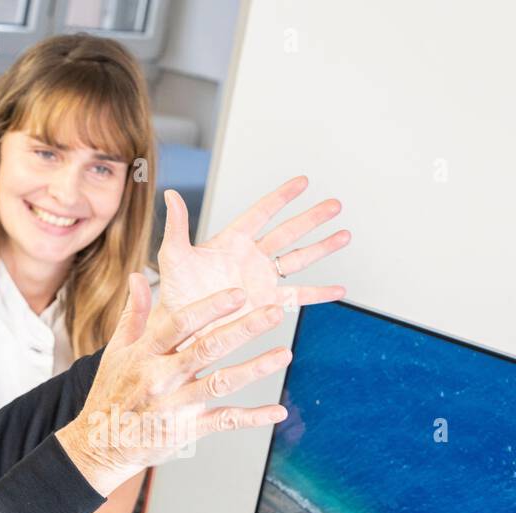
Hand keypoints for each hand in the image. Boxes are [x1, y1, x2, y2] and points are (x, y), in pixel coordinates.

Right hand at [56, 276, 294, 495]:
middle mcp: (161, 377)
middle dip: (243, 329)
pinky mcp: (186, 430)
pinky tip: (278, 411)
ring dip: (255, 369)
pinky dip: (253, 417)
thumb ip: (134, 314)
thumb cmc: (110, 392)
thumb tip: (137, 277)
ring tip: (284, 354)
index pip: (180, 323)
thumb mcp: (116, 351)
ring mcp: (175, 405)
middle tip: (274, 313)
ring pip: (221, 382)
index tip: (238, 294)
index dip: (211, 307)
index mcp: (145, 353)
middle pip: (207, 348)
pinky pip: (224, 421)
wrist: (100, 443)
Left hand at [156, 177, 348, 335]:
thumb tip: (170, 194)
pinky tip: (338, 290)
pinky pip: (298, 297)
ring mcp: (262, 280)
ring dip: (322, 248)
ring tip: (345, 236)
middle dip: (312, 219)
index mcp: (232, 241)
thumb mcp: (174, 257)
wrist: (182, 328)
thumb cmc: (174, 293)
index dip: (282, 197)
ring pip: (299, 259)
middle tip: (334, 205)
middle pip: (288, 232)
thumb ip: (177, 225)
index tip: (302, 182)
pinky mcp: (267, 303)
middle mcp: (251, 258)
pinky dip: (319, 294)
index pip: (261, 212)